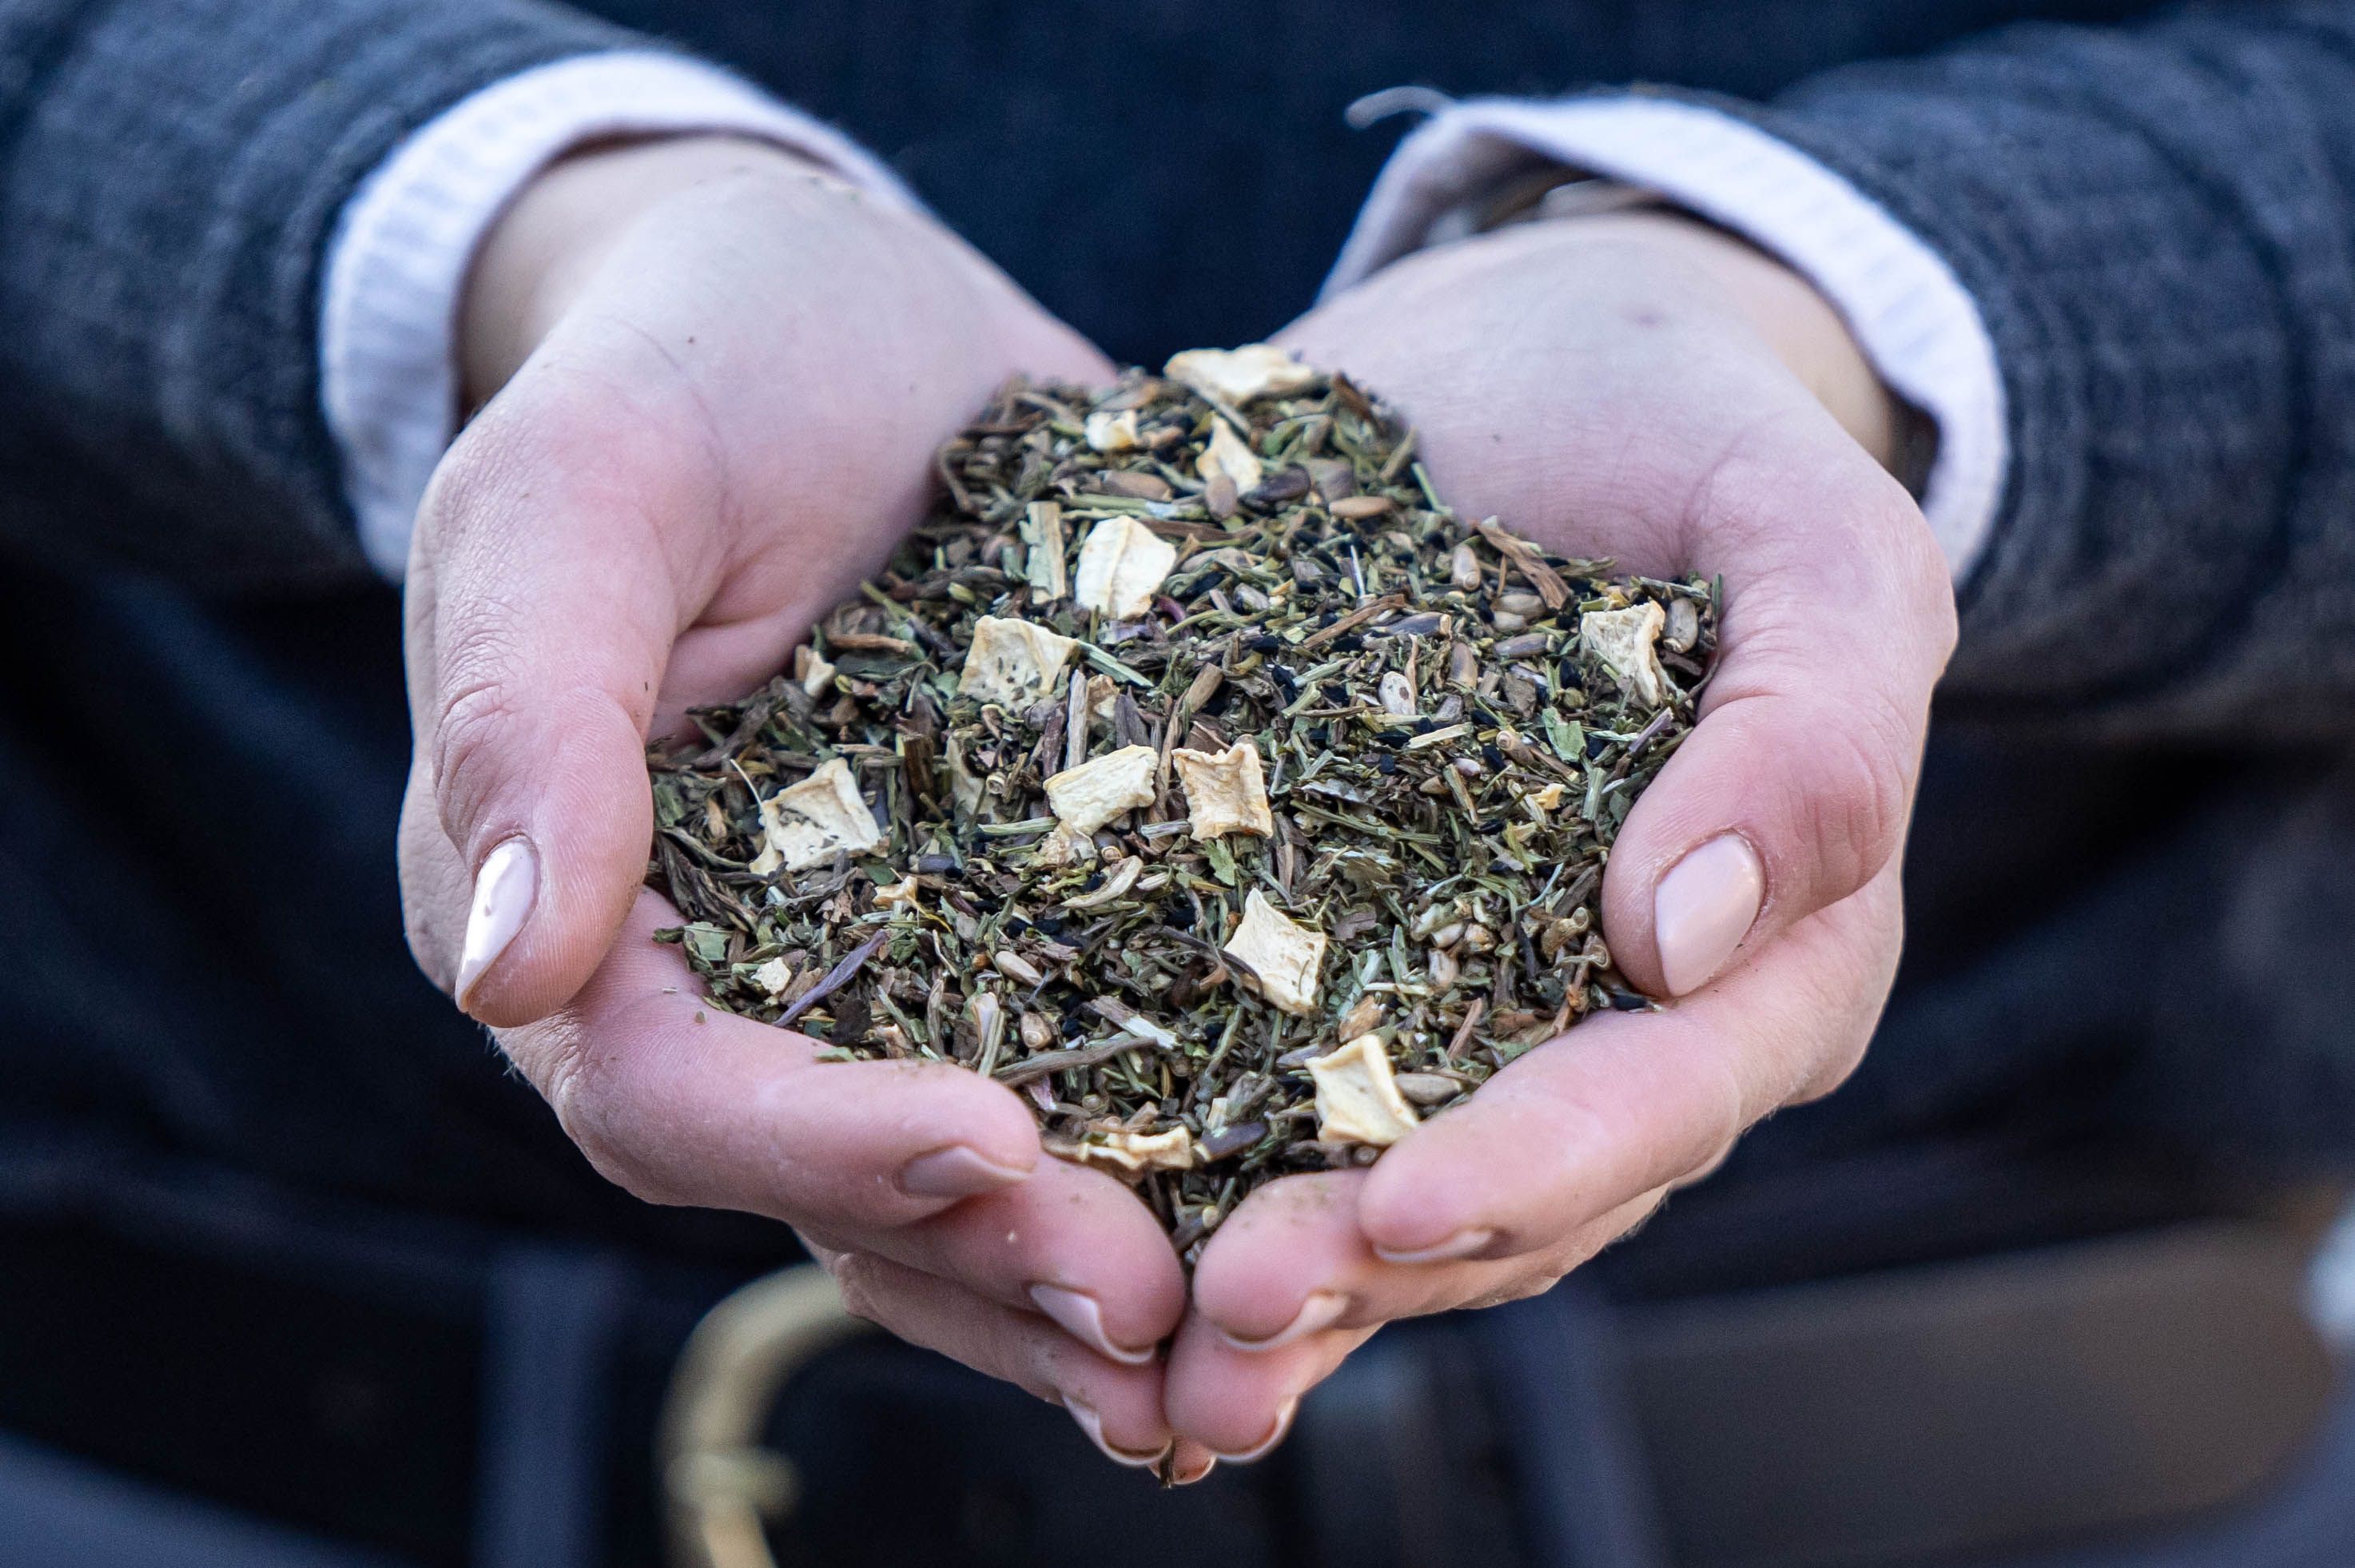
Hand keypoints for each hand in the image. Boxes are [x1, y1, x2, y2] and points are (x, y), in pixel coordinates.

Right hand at [398, 137, 1193, 1466]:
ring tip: (1271, 1326)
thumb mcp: (580, 492)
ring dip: (1110, 1268)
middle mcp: (746, 989)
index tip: (984, 1142)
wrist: (842, 310)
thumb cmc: (684, 373)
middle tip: (1162, 1310)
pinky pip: (1120, 1064)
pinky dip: (1207, 1146)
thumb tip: (506, 964)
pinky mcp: (1049, 921)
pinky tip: (1331, 1194)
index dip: (817, 1145)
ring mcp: (907, 970)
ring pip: (991, 1181)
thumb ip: (529, 711)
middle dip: (1000, 1260)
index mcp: (588, 924)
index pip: (674, 1094)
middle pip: (848, 1190)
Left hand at [1158, 212, 1956, 1464]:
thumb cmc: (1694, 433)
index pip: (1664, 1098)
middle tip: (1224, 1318)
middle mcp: (1612, 1018)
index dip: (1541, 1170)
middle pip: (1508, 1194)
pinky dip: (1176, 1156)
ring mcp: (1460, 996)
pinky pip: (1257, 1079)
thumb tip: (1690, 934)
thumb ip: (1819, 721)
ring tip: (1132, 1329)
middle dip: (1371, 1267)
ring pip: (1376, 1180)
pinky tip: (1058, 1202)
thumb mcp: (1815, 531)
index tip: (1397, 1205)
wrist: (1536, 363)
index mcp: (1768, 959)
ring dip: (1264, 1267)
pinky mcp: (1319, 945)